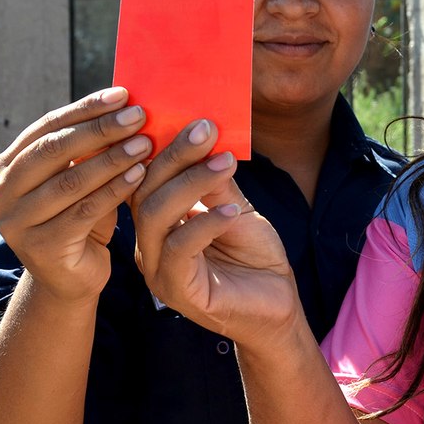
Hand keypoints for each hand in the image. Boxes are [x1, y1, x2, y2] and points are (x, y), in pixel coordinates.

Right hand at [0, 87, 150, 303]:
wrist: (71, 279)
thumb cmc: (81, 219)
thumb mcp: (78, 178)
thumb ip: (86, 147)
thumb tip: (124, 102)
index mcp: (5, 167)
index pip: (47, 127)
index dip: (85, 109)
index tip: (122, 95)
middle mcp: (1, 193)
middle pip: (54, 150)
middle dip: (100, 129)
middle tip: (138, 116)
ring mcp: (15, 223)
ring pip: (70, 181)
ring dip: (112, 158)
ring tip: (145, 143)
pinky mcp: (39, 247)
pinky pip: (84, 210)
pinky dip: (114, 190)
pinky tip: (139, 175)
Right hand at [132, 120, 300, 343]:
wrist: (278, 307)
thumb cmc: (254, 257)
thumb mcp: (237, 207)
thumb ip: (216, 180)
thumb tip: (203, 134)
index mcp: (158, 222)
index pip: (146, 177)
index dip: (163, 146)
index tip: (191, 117)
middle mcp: (150, 244)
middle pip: (145, 191)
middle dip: (175, 156)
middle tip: (205, 130)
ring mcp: (158, 269)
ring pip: (156, 216)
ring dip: (192, 183)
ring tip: (224, 163)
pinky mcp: (177, 290)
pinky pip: (179, 249)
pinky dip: (206, 223)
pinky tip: (233, 211)